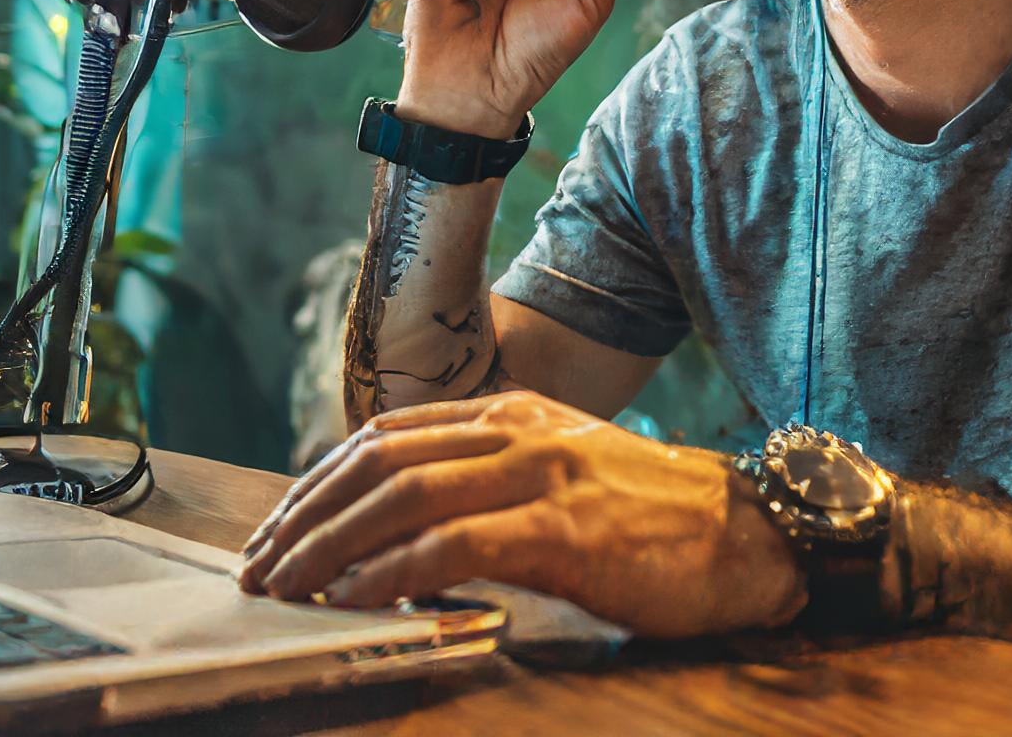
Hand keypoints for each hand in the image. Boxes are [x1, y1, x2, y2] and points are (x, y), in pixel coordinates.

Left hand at [234, 390, 805, 638]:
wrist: (753, 535)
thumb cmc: (657, 523)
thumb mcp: (566, 480)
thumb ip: (493, 488)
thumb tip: (402, 535)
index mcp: (515, 414)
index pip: (387, 436)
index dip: (318, 483)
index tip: (276, 529)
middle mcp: (521, 431)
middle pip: (378, 461)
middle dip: (304, 515)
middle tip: (258, 565)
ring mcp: (543, 474)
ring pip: (402, 493)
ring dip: (328, 544)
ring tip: (286, 585)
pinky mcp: (564, 528)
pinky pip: (453, 541)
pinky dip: (390, 569)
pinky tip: (353, 597)